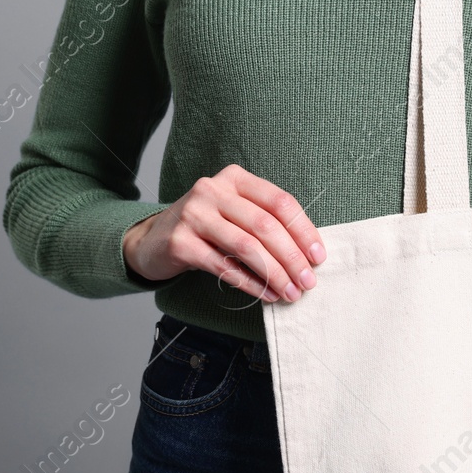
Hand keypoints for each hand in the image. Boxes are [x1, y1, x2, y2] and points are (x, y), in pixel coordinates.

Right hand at [123, 164, 325, 304]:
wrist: (153, 239)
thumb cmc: (207, 227)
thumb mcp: (235, 212)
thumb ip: (266, 222)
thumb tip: (308, 254)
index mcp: (235, 178)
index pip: (280, 201)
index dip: (303, 230)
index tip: (318, 257)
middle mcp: (213, 190)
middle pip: (265, 225)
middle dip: (292, 258)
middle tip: (307, 282)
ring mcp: (194, 214)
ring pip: (246, 247)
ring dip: (274, 274)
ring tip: (290, 293)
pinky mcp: (180, 242)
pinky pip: (223, 266)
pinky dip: (250, 283)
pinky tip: (265, 295)